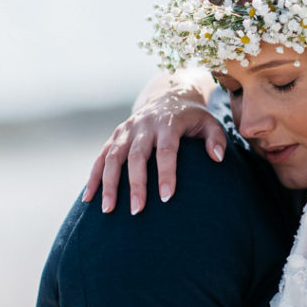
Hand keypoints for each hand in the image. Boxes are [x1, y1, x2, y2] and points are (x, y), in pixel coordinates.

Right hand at [82, 70, 224, 213]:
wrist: (169, 96)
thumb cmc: (193, 118)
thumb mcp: (210, 123)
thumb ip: (216, 139)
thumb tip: (217, 158)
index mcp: (168, 123)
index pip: (166, 150)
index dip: (166, 174)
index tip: (166, 198)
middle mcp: (144, 125)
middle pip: (136, 156)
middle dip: (135, 184)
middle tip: (137, 210)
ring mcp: (126, 130)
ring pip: (112, 157)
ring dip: (108, 184)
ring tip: (108, 210)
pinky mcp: (115, 136)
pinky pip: (101, 157)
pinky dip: (94, 177)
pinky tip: (89, 198)